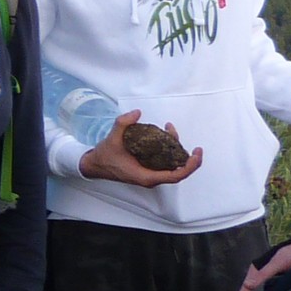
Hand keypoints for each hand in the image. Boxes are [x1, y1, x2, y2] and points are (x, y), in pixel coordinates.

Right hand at [79, 110, 203, 186]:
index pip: (176, 175)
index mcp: (146, 176)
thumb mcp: (112, 139)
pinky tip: (163, 136)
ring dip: (176, 149)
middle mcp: (151, 178)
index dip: (190, 166)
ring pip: (171, 165)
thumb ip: (123, 123)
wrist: (94, 166)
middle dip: (186, 156)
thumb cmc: (104, 158)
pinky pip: (165, 162)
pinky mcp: (148, 169)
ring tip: (169, 129)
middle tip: (189, 141)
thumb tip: (136, 113)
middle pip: (178, 170)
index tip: (196, 154)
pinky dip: (168, 150)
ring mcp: (150, 174)